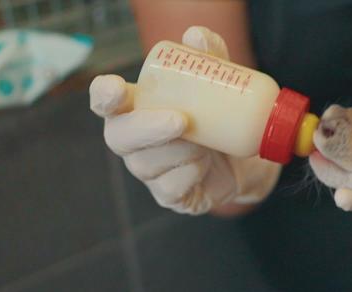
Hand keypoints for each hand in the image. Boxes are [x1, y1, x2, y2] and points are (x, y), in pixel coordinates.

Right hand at [89, 26, 279, 214]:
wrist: (247, 160)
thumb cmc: (220, 117)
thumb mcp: (219, 85)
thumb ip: (208, 58)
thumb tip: (196, 37)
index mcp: (136, 108)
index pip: (105, 101)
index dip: (104, 95)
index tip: (116, 88)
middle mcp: (133, 141)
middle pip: (119, 137)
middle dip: (146, 128)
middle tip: (181, 120)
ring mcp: (148, 171)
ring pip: (148, 164)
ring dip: (179, 151)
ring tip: (206, 142)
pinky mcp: (168, 195)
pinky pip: (171, 187)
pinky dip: (190, 175)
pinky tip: (204, 167)